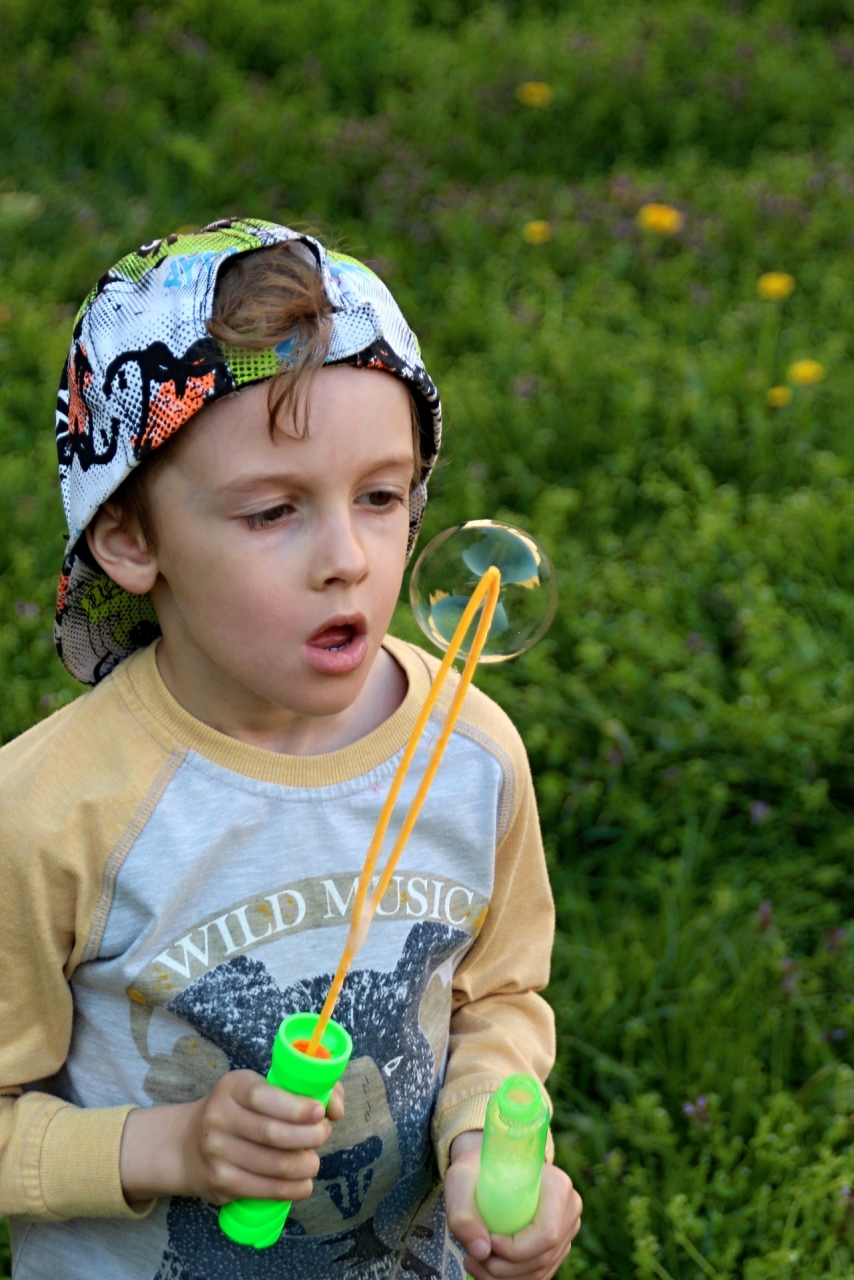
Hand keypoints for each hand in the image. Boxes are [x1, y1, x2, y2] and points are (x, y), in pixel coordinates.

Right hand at [120, 1071, 344, 1204]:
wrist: (187, 1143)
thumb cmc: (239, 1110)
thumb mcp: (258, 1088)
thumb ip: (300, 1089)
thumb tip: (335, 1106)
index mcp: (233, 1087)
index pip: (265, 1096)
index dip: (296, 1106)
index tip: (320, 1112)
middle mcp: (219, 1117)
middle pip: (272, 1133)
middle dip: (308, 1137)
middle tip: (323, 1135)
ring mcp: (217, 1152)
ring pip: (272, 1165)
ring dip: (303, 1166)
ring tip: (314, 1162)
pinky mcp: (220, 1182)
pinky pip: (262, 1189)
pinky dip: (290, 1189)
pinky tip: (303, 1184)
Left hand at [445, 1131, 581, 1279]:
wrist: (489, 1167)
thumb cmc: (477, 1169)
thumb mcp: (461, 1179)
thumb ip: (462, 1212)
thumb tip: (481, 1251)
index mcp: (558, 1186)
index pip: (546, 1234)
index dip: (516, 1249)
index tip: (487, 1242)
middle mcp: (568, 1209)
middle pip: (543, 1257)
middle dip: (504, 1268)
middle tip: (472, 1257)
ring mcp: (565, 1230)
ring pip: (540, 1270)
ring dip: (504, 1277)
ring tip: (473, 1262)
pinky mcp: (557, 1246)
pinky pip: (538, 1273)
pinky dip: (511, 1278)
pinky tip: (485, 1267)